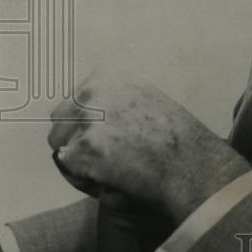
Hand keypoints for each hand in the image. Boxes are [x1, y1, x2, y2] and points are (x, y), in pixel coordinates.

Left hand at [48, 69, 250, 221]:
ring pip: (61, 144)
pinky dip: (86, 176)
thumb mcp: (145, 100)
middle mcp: (94, 90)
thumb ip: (113, 99)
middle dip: (75, 139)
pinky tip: (115, 175)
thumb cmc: (175, 139)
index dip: (86, 124)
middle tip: (106, 156)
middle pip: (59, 120)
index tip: (108, 137)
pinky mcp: (86, 148)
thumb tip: (80, 109)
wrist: (192, 165)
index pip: (73, 100)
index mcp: (107, 75)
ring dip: (79, 159)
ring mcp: (89, 119)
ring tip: (114, 165)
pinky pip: (70, 167)